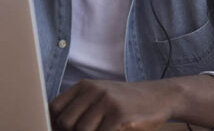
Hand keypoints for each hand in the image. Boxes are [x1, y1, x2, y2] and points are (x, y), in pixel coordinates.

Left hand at [49, 79, 179, 130]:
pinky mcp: (119, 114)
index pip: (55, 106)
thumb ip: (80, 107)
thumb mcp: (99, 96)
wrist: (158, 96)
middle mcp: (92, 91)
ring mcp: (106, 101)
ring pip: (82, 130)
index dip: (54, 123)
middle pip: (66, 121)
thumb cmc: (125, 102)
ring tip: (102, 130)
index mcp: (84, 86)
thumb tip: (58, 126)